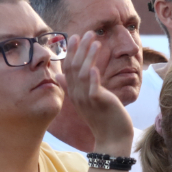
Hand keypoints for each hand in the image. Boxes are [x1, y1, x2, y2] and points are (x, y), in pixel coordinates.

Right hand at [63, 32, 133, 150]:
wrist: (113, 138)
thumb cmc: (104, 118)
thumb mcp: (87, 100)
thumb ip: (75, 87)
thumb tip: (59, 77)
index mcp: (75, 93)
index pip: (68, 68)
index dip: (71, 52)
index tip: (75, 36)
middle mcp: (78, 95)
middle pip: (74, 68)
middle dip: (80, 49)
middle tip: (87, 33)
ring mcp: (87, 100)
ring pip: (83, 75)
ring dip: (88, 57)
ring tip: (96, 42)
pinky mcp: (98, 104)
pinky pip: (92, 90)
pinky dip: (92, 79)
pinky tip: (94, 68)